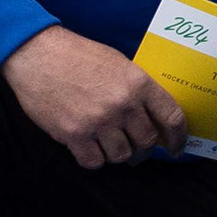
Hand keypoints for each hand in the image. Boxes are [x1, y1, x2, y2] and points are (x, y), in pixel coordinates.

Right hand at [0, 25, 187, 168]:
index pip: (171, 117)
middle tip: (137, 150)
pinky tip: (90, 149)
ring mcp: (98, 121)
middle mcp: (123, 105)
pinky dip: (94, 159)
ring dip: (118, 154)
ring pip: (121, 155)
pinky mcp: (74, 134)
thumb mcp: (119, 64)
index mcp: (138, 84)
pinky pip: (94, 161)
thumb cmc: (78, 57)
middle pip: (147, 141)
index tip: (176, 148)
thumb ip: (137, 89)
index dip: (178, 137)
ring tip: (110, 146)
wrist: (38, 55)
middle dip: (144, 149)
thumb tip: (151, 116)